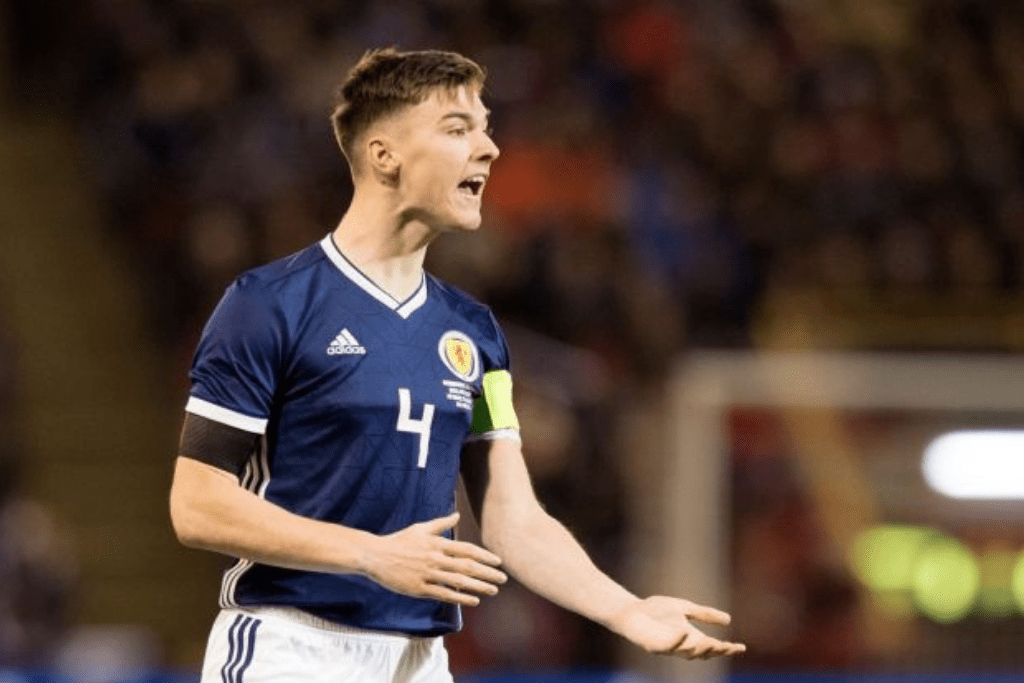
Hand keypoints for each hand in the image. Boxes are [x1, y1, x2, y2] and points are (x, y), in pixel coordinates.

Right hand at [363, 512, 506, 605]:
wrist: (375, 556)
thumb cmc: (399, 541)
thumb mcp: (420, 528)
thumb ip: (440, 523)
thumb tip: (457, 514)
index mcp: (437, 543)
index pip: (467, 550)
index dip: (484, 556)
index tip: (498, 561)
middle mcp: (435, 558)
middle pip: (467, 566)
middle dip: (487, 573)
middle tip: (503, 578)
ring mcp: (427, 574)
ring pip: (458, 581)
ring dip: (479, 586)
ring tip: (494, 590)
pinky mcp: (419, 589)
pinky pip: (444, 594)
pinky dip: (460, 597)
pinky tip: (474, 600)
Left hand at [610, 596, 745, 659]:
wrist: (632, 610)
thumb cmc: (656, 610)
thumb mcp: (685, 608)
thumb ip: (704, 614)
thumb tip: (729, 620)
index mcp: (691, 637)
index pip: (712, 646)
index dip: (727, 649)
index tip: (742, 647)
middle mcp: (682, 645)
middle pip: (702, 653)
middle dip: (715, 651)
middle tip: (726, 647)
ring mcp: (668, 647)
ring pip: (687, 653)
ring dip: (699, 648)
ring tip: (712, 642)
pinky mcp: (654, 645)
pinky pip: (667, 646)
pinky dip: (677, 640)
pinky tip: (685, 632)